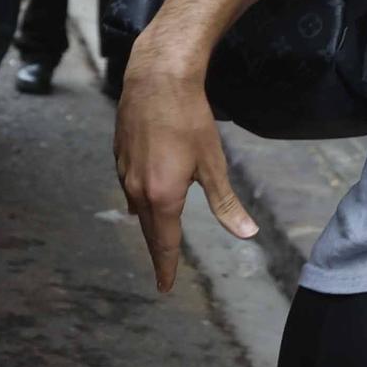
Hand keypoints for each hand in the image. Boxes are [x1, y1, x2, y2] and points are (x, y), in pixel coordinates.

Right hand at [114, 41, 258, 293]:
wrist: (157, 80)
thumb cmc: (190, 120)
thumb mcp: (214, 164)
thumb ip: (226, 204)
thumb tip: (247, 234)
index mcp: (162, 197)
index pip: (165, 243)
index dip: (167, 267)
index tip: (165, 286)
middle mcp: (138, 190)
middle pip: (149, 230)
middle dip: (157, 251)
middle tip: (162, 270)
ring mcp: (124, 172)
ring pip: (136, 208)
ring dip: (148, 224)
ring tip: (157, 236)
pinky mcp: (119, 156)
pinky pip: (129, 187)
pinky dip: (140, 199)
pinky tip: (146, 196)